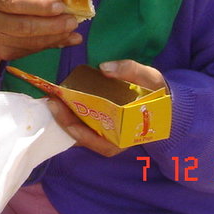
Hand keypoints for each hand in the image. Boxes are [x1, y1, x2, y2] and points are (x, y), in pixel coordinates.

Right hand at [0, 0, 81, 80]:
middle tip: (72, 20)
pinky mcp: (5, 55)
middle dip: (51, 24)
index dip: (38, 5)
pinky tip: (68, 40)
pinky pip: (32, 50)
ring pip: (29, 42)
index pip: (13, 2)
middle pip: (22, 26)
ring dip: (54, 36)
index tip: (60, 5)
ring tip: (73, 29)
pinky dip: (52, 44)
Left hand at [48, 60, 166, 157]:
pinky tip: (57, 101)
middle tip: (53, 103)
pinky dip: (67, 114)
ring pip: (80, 132)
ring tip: (52, 100)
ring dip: (63, 119)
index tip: (72, 127)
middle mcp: (114, 139)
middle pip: (86, 138)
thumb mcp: (149, 78)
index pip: (105, 146)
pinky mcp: (97, 122)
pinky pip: (80, 123)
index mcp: (128, 135)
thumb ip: (129, 71)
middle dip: (67, 123)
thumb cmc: (155, 92)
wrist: (161, 98)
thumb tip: (104, 67)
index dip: (87, 138)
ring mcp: (104, 132)